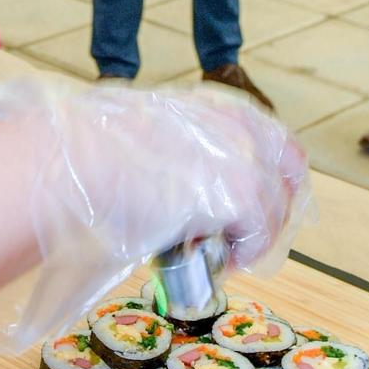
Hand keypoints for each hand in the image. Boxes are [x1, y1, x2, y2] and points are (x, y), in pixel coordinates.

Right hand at [0, 76, 311, 351]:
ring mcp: (247, 160)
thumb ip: (178, 144)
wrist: (78, 162)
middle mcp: (241, 126)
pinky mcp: (243, 197)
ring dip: (254, 235)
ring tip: (224, 254)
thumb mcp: (149, 129)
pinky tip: (226, 262)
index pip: (274, 139)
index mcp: (218, 106)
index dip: (272, 175)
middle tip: (248, 235)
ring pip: (275, 210)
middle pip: (289, 172)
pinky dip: (247, 253)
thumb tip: (175, 175)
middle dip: (276, 206)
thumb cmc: (92, 149)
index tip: (258, 202)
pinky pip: (262, 236)